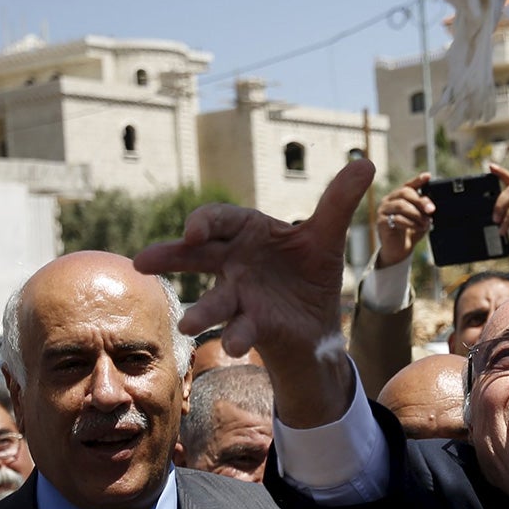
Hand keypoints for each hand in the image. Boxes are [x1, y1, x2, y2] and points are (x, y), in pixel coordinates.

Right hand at [134, 158, 374, 428]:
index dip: (203, 223)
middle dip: (170, 257)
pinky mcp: (252, 324)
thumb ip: (338, 201)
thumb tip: (365, 161)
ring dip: (201, 311)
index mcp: (247, 233)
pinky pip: (241, 328)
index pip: (218, 220)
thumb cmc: (309, 271)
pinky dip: (237, 336)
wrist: (318, 321)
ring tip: (189, 325)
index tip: (193, 231)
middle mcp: (234, 264)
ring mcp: (239, 296)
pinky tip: (236, 346)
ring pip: (214, 300)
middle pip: (196, 257)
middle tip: (143, 262)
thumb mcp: (327, 235)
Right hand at [375, 175, 434, 269]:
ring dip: (416, 214)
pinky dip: (410, 223)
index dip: (418, 180)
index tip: (428, 176)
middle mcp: (389, 200)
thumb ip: (424, 210)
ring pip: (401, 206)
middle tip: (431, 210)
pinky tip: (417, 228)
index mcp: (399, 197)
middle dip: (420, 201)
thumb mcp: (421, 218)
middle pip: (405, 193)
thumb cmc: (410, 232)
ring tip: (425, 223)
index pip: (408, 185)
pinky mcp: (381, 222)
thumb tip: (430, 206)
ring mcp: (383, 210)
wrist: (398, 250)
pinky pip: (397, 219)